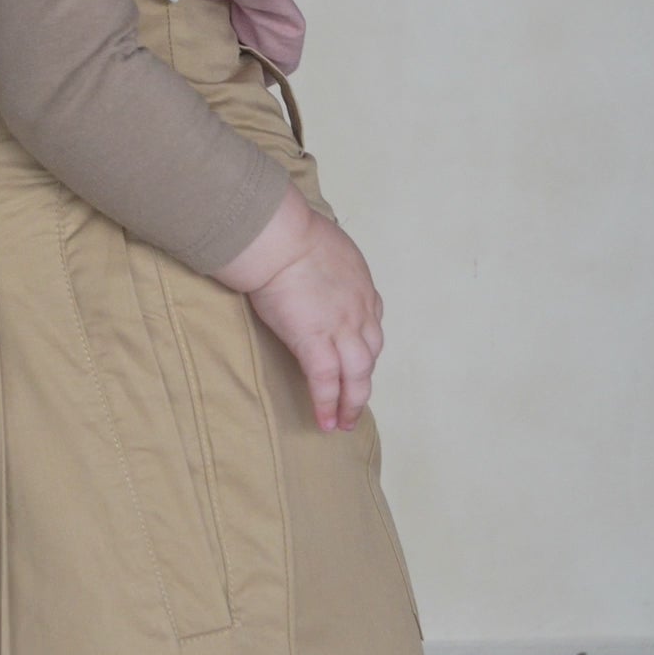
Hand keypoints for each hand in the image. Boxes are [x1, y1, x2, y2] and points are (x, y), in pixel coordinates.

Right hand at [214, 184, 384, 432]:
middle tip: (357, 403)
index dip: (366, 347)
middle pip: (369, 356)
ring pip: (357, 376)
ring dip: (353, 402)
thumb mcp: (326, 242)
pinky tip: (325, 422)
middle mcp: (360, 312)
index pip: (372, 325)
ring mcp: (341, 330)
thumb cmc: (292, 232)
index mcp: (362, 287)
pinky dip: (328, 405)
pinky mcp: (315, 343)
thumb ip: (329, 261)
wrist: (281, 239)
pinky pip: (325, 383)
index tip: (359, 359)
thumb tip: (314, 262)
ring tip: (344, 422)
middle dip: (364, 382)